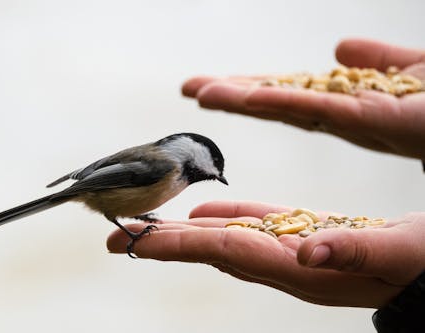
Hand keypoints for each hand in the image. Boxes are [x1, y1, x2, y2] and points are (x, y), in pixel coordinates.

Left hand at [107, 201, 424, 307]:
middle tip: (114, 235)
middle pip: (211, 249)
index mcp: (302, 269)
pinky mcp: (303, 237)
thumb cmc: (424, 266)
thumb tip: (306, 255)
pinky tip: (204, 212)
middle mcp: (286, 265)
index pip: (224, 253)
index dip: (178, 245)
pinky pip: (255, 227)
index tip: (132, 241)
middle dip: (163, 242)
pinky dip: (226, 218)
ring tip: (147, 223)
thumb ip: (353, 254)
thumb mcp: (400, 254)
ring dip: (186, 230)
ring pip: (227, 239)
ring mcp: (291, 253)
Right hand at [182, 38, 424, 159]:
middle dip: (232, 96)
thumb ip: (379, 59)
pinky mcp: (374, 119)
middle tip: (189, 90)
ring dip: (243, 100)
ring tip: (201, 93)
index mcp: (351, 104)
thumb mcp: (415, 69)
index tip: (213, 85)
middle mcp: (345, 118)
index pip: (290, 96)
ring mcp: (356, 120)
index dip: (251, 89)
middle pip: (278, 105)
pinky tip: (249, 98)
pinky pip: (319, 110)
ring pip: (288, 108)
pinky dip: (281, 104)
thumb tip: (339, 48)